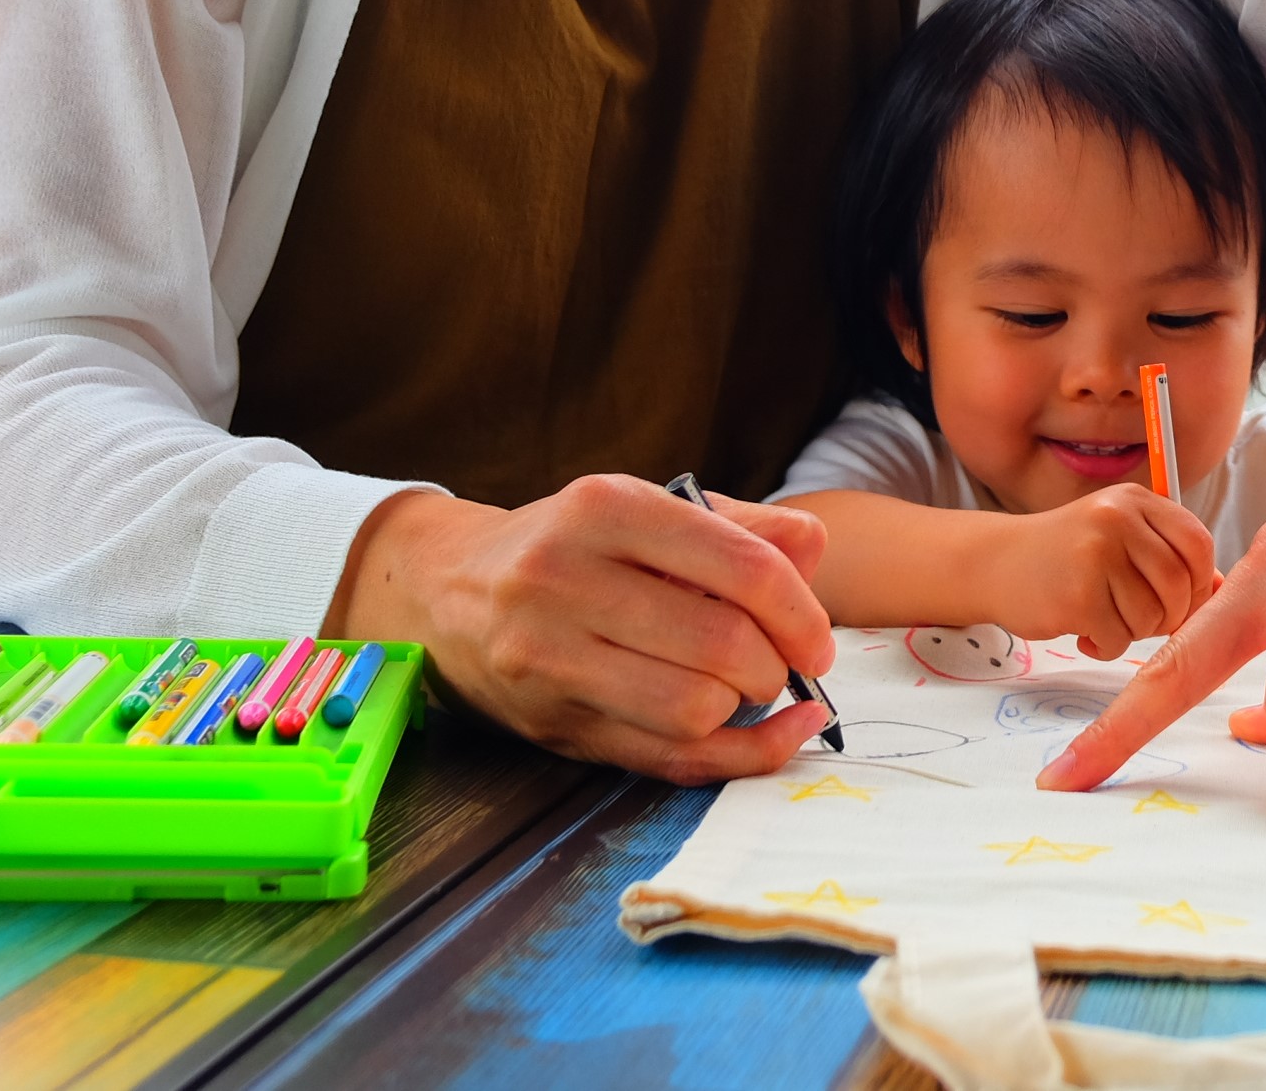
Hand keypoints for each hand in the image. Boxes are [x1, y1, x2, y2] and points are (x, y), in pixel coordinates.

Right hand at [332, 474, 836, 783]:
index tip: (816, 633)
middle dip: (777, 664)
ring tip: (746, 686)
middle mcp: (566, 577)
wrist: (449, 589)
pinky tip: (774, 733)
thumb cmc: (569, 545)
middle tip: (787, 663)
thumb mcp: (643, 508)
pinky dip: (740, 755)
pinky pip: (668, 758)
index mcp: (604, 507)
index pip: (741, 567)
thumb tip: (814, 547)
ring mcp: (551, 656)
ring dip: (746, 707)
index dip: (800, 609)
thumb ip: (735, 526)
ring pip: (694, 710)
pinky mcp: (552, 720)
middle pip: (722, 646)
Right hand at [987, 484, 1218, 657]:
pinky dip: (1106, 646)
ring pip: (1151, 617)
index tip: (1182, 600)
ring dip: (1132, 632)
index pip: (1198, 543)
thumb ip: (1167, 556)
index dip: (1200, 582)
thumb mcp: (1117, 537)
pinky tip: (1083, 630)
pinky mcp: (1076, 596)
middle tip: (1139, 619)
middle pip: (1179, 586)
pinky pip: (1119, 640)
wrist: (993, 562)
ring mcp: (1095, 555)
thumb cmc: (1065, 555)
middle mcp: (1116, 520)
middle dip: (1168, 617)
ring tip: (1102, 617)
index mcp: (1133, 501)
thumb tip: (1223, 588)